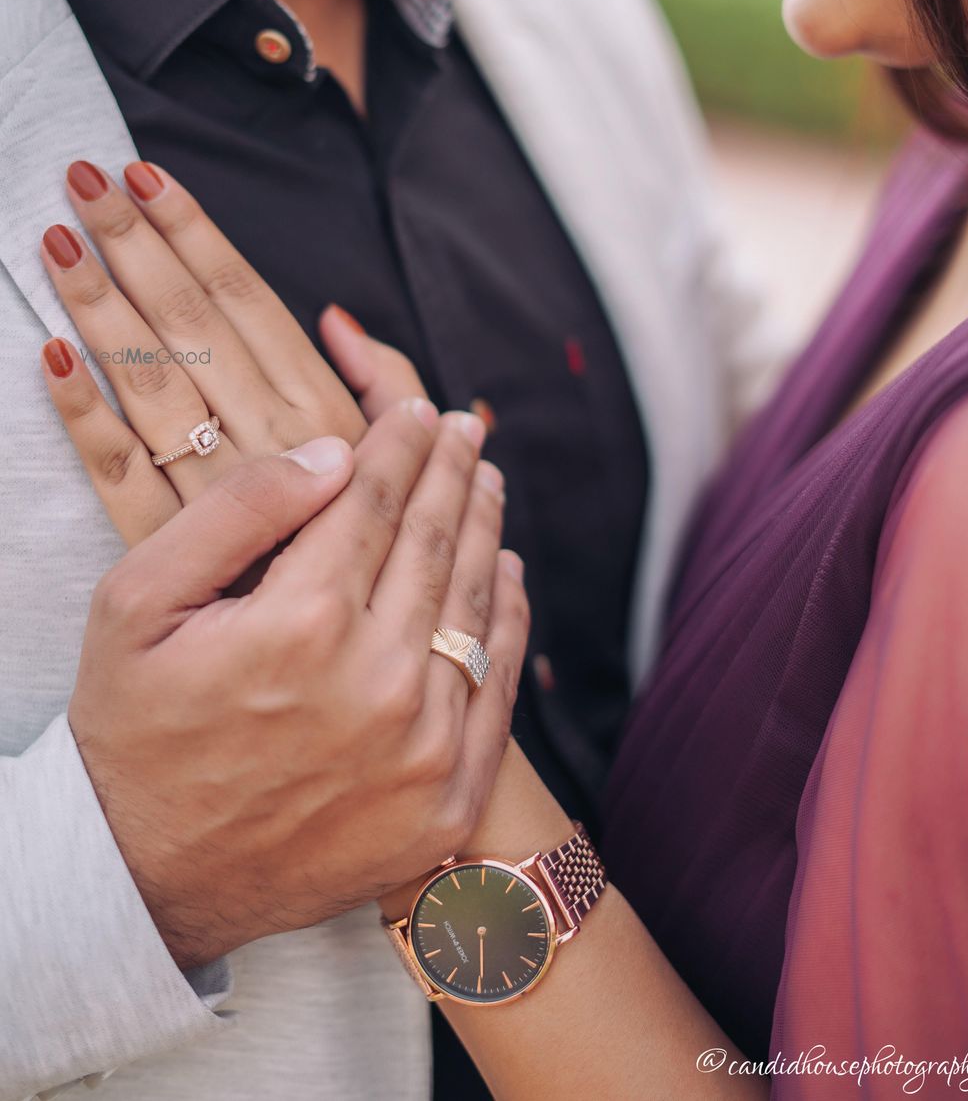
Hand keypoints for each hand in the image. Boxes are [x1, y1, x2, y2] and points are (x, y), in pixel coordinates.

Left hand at [39, 159, 426, 545]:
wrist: (348, 674)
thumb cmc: (383, 552)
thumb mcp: (406, 460)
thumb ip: (384, 385)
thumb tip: (336, 318)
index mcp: (324, 414)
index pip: (248, 301)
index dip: (194, 235)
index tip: (147, 176)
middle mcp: (267, 445)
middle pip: (189, 326)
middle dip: (133, 246)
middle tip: (81, 174)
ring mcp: (211, 499)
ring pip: (147, 384)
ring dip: (99, 307)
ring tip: (56, 238)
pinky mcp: (165, 551)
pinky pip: (114, 475)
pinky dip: (79, 416)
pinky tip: (47, 355)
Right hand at [68, 399, 530, 969]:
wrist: (144, 878)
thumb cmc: (135, 726)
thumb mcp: (138, 600)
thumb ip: (239, 510)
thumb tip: (336, 452)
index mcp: (301, 623)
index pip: (375, 500)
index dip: (402, 443)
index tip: (420, 411)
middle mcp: (376, 683)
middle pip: (436, 542)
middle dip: (454, 472)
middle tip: (468, 429)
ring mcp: (423, 749)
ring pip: (476, 605)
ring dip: (487, 531)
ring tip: (488, 483)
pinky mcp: (448, 802)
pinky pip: (500, 686)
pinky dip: (510, 618)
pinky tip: (507, 573)